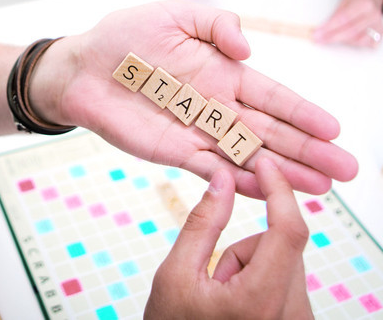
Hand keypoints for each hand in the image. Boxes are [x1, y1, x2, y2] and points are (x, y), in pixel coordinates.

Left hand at [32, 0, 356, 197]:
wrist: (79, 67)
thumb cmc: (122, 36)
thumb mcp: (172, 15)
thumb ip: (214, 25)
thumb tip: (248, 49)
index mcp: (220, 72)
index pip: (270, 95)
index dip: (302, 112)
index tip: (334, 130)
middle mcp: (214, 104)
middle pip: (268, 131)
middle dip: (307, 151)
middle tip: (344, 172)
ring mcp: (194, 130)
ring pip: (246, 155)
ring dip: (281, 172)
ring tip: (319, 191)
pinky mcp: (170, 150)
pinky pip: (209, 168)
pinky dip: (235, 181)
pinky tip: (264, 191)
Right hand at [144, 159, 313, 318]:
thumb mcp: (176, 273)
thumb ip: (203, 222)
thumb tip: (223, 178)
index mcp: (260, 301)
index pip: (287, 231)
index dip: (279, 190)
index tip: (264, 164)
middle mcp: (292, 315)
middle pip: (282, 245)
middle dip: (245, 247)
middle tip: (214, 277)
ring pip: (284, 260)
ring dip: (251, 264)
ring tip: (222, 295)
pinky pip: (287, 279)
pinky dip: (261, 279)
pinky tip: (236, 303)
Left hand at [313, 0, 382, 47]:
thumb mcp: (343, 2)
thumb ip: (334, 16)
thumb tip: (320, 30)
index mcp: (364, 4)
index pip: (343, 19)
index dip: (328, 28)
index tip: (317, 33)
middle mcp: (373, 15)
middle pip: (350, 31)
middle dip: (331, 37)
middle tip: (319, 40)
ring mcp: (378, 25)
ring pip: (357, 40)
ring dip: (341, 41)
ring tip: (330, 38)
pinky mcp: (380, 34)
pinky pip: (365, 44)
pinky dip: (353, 43)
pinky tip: (345, 40)